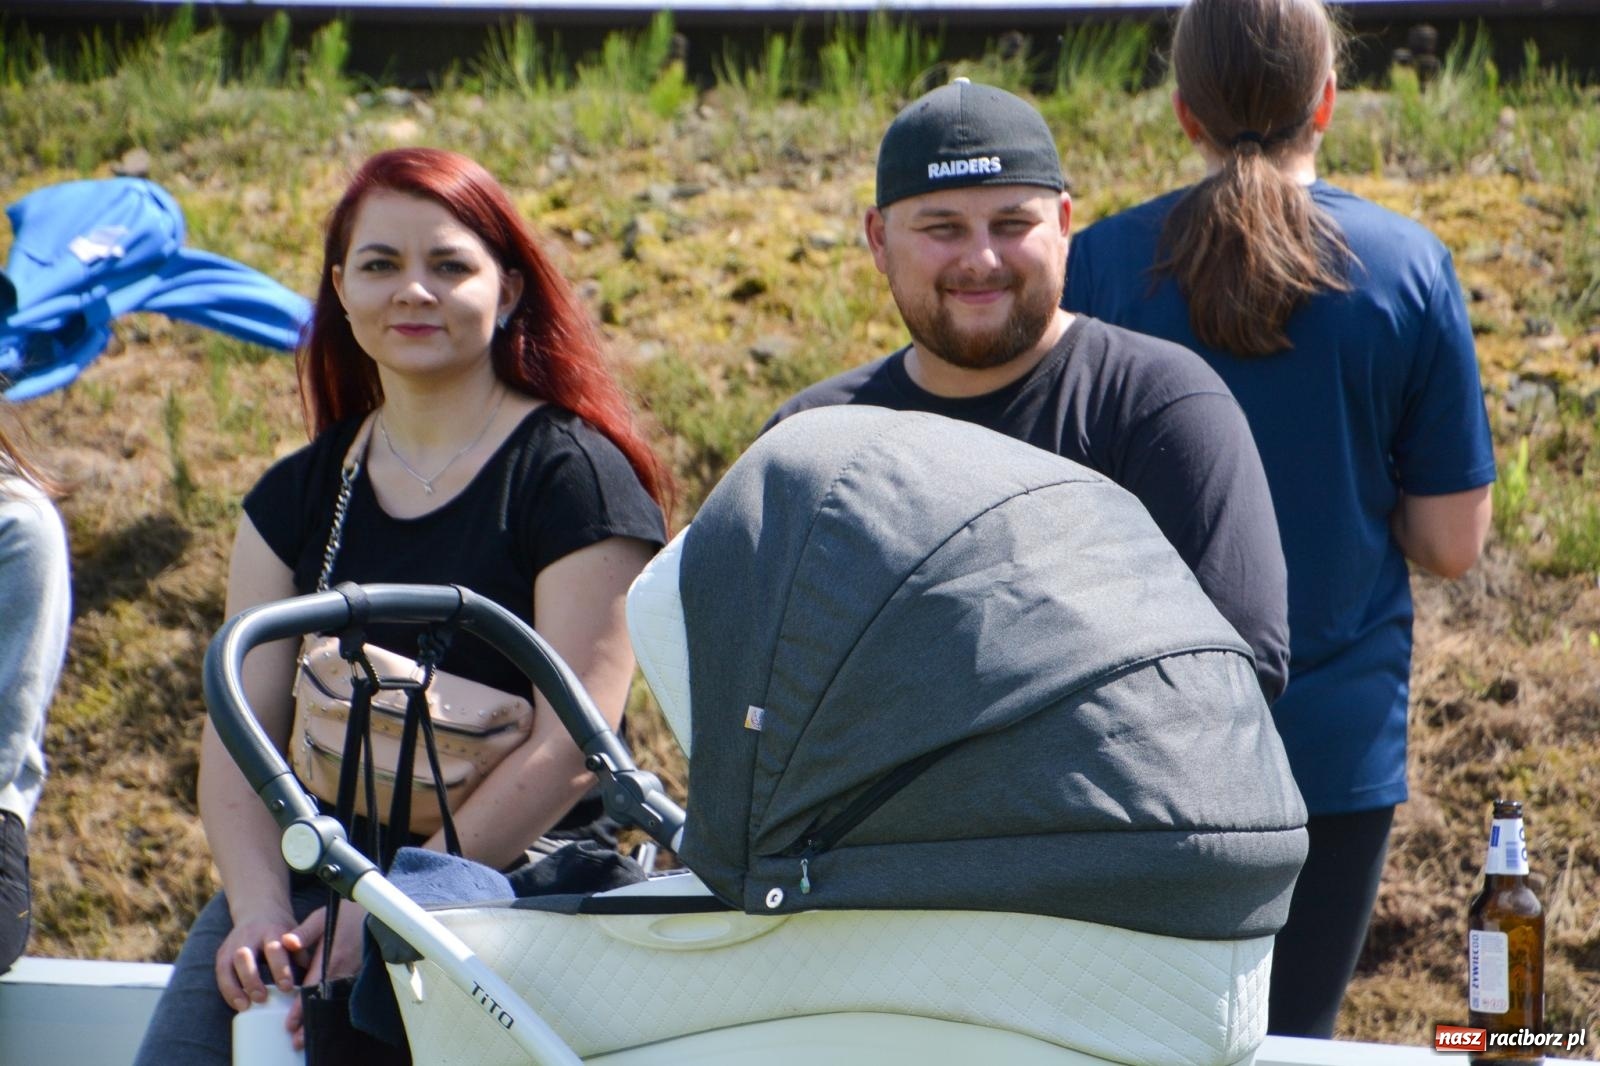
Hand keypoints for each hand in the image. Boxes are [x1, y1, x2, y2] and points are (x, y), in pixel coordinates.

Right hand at [214, 912, 310, 1012]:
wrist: (259, 910)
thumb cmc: (282, 931)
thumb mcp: (295, 935)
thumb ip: (302, 955)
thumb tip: (316, 980)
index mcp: (273, 931)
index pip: (275, 949)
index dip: (280, 969)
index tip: (287, 987)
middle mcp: (250, 936)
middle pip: (245, 957)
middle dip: (252, 979)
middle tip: (262, 998)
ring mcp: (233, 944)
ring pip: (228, 965)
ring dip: (235, 987)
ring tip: (245, 1006)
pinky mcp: (223, 953)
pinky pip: (221, 973)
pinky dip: (227, 990)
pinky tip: (237, 1004)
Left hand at [279, 902, 369, 1050]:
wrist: (373, 911)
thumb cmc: (345, 913)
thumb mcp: (322, 917)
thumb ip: (304, 932)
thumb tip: (286, 942)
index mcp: (332, 957)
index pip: (313, 988)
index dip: (301, 1007)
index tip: (291, 1023)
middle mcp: (344, 969)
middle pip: (324, 1001)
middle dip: (310, 1021)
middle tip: (298, 1039)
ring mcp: (354, 972)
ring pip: (335, 1000)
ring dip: (322, 1017)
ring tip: (308, 1034)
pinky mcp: (360, 973)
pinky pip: (345, 994)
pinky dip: (333, 1007)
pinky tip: (325, 1017)